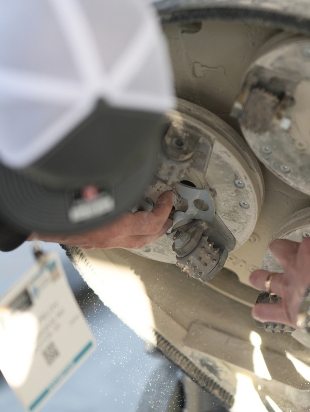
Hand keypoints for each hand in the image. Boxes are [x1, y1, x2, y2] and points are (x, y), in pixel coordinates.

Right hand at [38, 191, 175, 249]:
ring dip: (151, 232)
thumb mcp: (93, 185)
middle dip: (163, 225)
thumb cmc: (58, 203)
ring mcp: (101, 242)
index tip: (169, 197)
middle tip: (172, 215)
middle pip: (147, 236)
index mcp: (113, 226)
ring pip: (136, 242)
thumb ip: (113, 182)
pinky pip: (122, 241)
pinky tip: (134, 224)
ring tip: (160, 222)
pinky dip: (134, 233)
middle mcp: (109, 238)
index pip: (151, 221)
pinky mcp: (93, 242)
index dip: (164, 208)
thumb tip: (127, 169)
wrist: (34, 217)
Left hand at [248, 236, 309, 327]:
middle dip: (282, 249)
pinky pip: (266, 311)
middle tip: (286, 252)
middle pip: (280, 249)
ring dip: (261, 278)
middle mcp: (294, 265)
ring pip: (263, 279)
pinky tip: (260, 311)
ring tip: (259, 278)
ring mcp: (287, 287)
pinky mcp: (286, 309)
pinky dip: (263, 311)